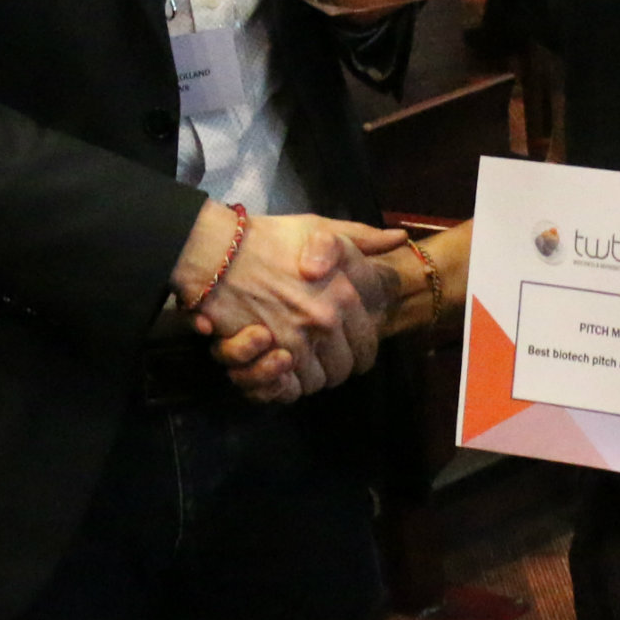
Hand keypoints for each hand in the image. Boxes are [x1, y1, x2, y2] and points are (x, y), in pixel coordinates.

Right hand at [190, 216, 406, 401]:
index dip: (355, 350)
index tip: (342, 344)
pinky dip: (282, 386)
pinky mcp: (264, 358)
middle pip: (341, 371)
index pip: (367, 347)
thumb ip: (363, 238)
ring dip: (304, 376)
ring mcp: (294, 343)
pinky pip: (285, 391)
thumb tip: (400, 239)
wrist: (219, 252)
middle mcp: (325, 324)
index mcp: (346, 296)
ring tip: (293, 357)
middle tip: (316, 354)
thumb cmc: (271, 239)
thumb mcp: (322, 228)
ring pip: (314, 384)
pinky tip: (276, 366)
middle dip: (331, 366)